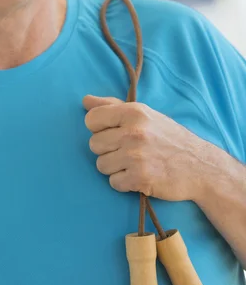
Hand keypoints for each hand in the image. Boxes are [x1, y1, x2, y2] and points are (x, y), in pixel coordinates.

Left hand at [83, 94, 209, 201]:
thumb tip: (85, 101)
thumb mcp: (145, 114)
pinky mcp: (139, 178)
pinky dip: (124, 183)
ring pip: (101, 165)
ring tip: (134, 163)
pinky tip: (139, 176)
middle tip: (127, 150)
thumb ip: (112, 106)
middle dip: (107, 150)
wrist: (200, 166)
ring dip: (115, 168)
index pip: (92, 119)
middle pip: (94, 144)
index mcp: (133, 112)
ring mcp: (136, 156)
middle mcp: (133, 132)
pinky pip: (113, 182)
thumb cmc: (169, 138)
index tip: (113, 133)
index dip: (99, 128)